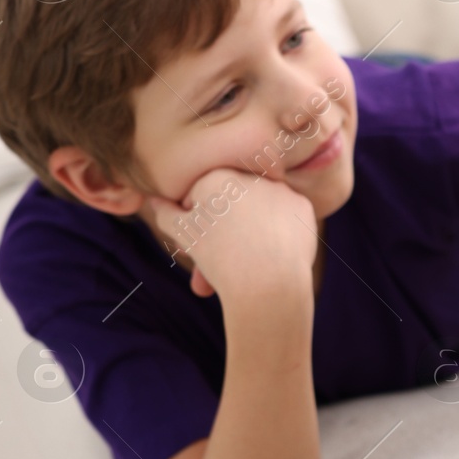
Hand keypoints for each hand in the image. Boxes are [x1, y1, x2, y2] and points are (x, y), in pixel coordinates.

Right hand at [146, 169, 318, 304]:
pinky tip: (272, 254)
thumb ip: (166, 214)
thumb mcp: (183, 235)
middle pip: (234, 202)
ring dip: (251, 232)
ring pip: (260, 210)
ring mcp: (281, 189)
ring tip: (243, 263)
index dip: (200, 222)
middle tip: (218, 262)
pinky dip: (278, 234)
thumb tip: (154, 200)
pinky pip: (286, 219)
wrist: (267, 283)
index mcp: (217, 175)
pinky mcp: (304, 206)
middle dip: (225, 231)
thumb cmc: (219, 259)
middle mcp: (251, 174)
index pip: (203, 195)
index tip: (202, 244)